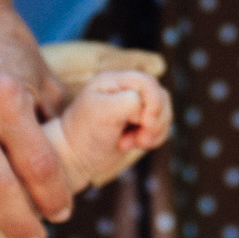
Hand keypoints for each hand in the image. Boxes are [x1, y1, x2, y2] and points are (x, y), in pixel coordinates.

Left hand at [54, 70, 174, 186]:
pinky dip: (154, 139)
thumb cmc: (84, 133)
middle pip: (161, 97)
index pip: (148, 83)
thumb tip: (145, 106)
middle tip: (139, 138)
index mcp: (115, 80)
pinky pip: (162, 127)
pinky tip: (134, 145)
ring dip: (153, 132)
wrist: (74, 157)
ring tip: (129, 143)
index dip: (153, 103)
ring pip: (164, 113)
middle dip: (155, 121)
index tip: (144, 123)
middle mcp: (126, 89)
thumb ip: (128, 102)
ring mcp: (135, 106)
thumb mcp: (102, 113)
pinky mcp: (140, 123)